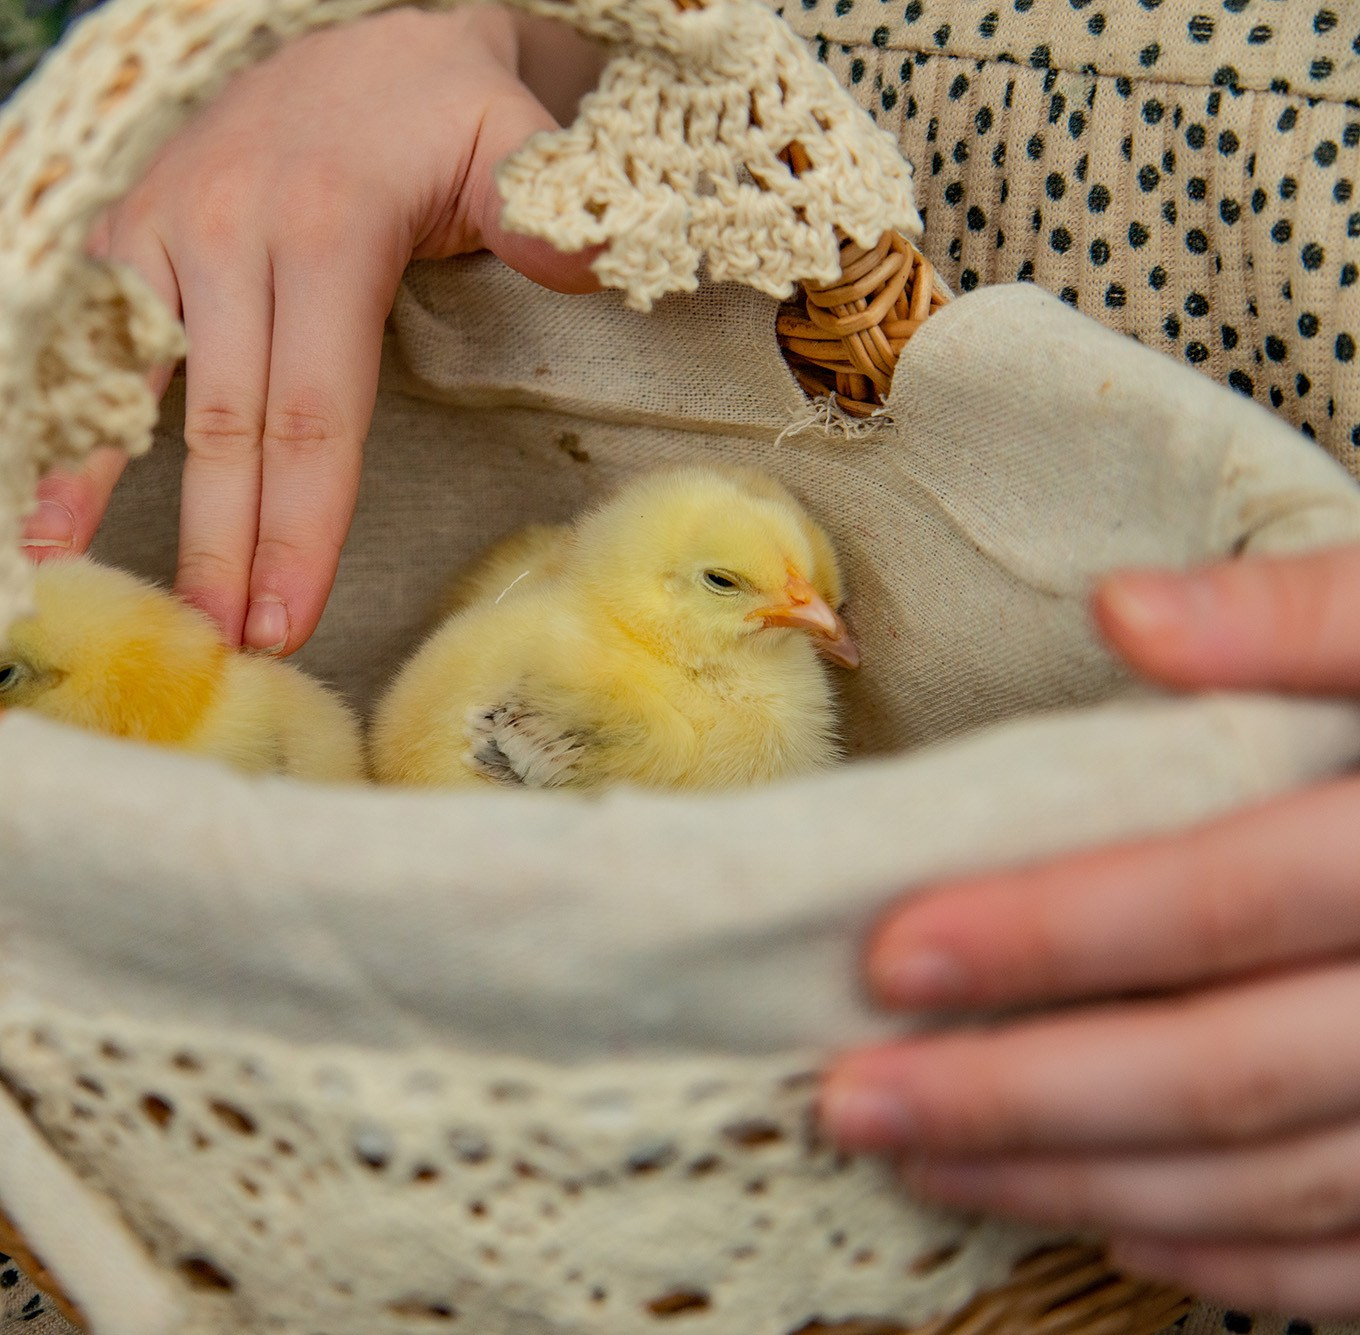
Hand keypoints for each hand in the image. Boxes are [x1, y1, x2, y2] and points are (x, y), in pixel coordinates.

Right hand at [0, 7, 602, 650]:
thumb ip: (548, 204)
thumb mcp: (511, 135)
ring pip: (103, 365)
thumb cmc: (437, 107)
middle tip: (194, 644)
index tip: (280, 623)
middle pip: (212, 417)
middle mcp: (219, 227)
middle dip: (205, 540)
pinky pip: (42, 297)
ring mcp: (151, 223)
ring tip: (27, 562)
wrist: (351, 23)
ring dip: (60, 467)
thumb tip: (590, 262)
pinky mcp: (111, 222)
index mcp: (324, 227)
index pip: (311, 410)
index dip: (295, 525)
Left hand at [819, 545, 1359, 1314]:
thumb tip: (1126, 613)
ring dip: (1085, 1185)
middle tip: (856, 1100)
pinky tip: (1113, 1224)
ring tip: (927, 1161)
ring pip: (1280, 1182)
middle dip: (1019, 1097)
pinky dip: (1238, 1257)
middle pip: (1229, 1075)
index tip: (893, 955)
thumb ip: (1310, 618)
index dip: (1056, 934)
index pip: (1229, 900)